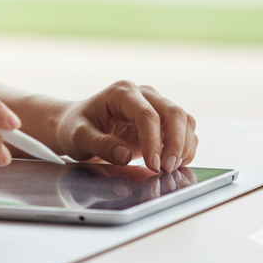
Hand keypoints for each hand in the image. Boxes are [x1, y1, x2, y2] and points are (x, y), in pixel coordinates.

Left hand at [52, 80, 196, 173]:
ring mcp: (154, 105)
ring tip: (170, 168)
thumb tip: (124, 154)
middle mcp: (142, 94)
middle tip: (167, 169)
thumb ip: (99, 144)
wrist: (78, 126)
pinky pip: (185, 131)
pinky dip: (186, 148)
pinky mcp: (163, 120)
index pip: (146, 114)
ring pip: (184, 120)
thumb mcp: (78, 137)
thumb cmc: (76, 128)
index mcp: (120, 93)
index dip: (153, 141)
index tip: (153, 165)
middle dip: (176, 143)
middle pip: (173, 112)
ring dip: (184, 146)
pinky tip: (173, 163)